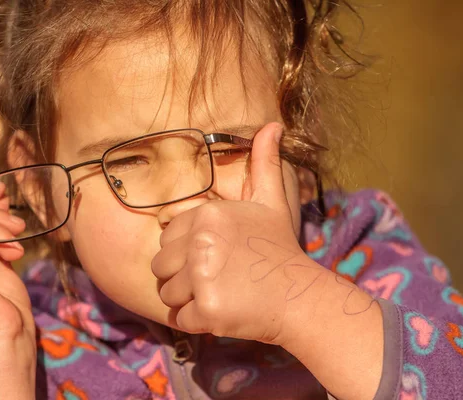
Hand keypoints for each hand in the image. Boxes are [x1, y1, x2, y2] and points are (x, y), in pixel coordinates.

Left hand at [151, 122, 329, 343]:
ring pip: (167, 294)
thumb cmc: (280, 249)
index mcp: (208, 214)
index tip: (215, 257)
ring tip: (221, 293)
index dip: (186, 252)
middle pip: (161, 266)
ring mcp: (203, 277)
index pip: (167, 238)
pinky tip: (224, 311)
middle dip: (182, 277)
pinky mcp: (208, 309)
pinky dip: (198, 321)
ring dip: (188, 300)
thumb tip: (272, 125)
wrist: (301, 296)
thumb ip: (264, 164)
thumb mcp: (272, 202)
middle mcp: (201, 242)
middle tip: (217, 278)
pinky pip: (180, 319)